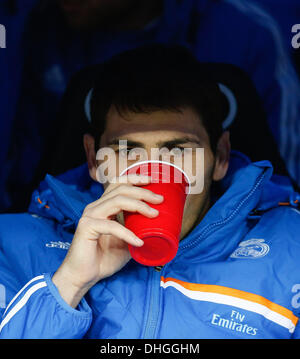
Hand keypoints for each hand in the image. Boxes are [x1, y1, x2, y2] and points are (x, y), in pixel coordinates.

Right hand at [52, 174, 163, 306]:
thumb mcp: (126, 242)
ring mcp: (90, 215)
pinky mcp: (87, 227)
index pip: (118, 184)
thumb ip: (136, 231)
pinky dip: (128, 233)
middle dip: (143, 191)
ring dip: (139, 205)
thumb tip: (158, 227)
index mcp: (103, 207)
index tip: (152, 180)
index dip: (134, 179)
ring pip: (117, 201)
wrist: (84, 277)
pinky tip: (139, 242)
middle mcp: (95, 207)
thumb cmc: (103, 259)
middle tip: (159, 199)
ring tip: (154, 214)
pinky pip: (112, 226)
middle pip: (121, 189)